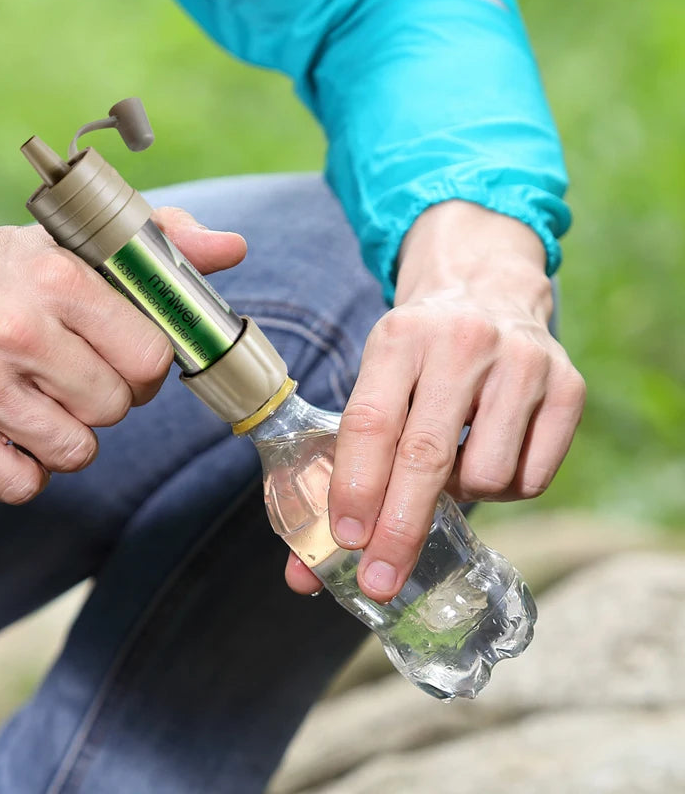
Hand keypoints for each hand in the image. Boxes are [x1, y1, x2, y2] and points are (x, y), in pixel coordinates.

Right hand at [0, 210, 244, 502]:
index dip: (147, 364)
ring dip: (71, 434)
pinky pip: (27, 485)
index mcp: (54, 280)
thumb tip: (233, 248)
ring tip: (41, 397)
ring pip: (78, 451)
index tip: (125, 355)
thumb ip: (157, 242)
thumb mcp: (68, 244)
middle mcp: (13, 333)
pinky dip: (31, 468)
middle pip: (117, 407)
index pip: (150, 355)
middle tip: (75, 373)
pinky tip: (13, 429)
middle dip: (108, 397)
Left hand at [285, 200, 584, 600]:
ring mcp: (522, 363)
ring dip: (460, 493)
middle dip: (399, 529)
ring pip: (486, 475)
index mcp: (399, 338)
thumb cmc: (420, 356)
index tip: (345, 543)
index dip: (355, 488)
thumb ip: (345, 466)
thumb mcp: (377, 381)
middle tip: (380, 579)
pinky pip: (532, 478)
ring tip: (451, 464)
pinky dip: (504, 487)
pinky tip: (489, 454)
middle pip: (427, 456)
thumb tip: (303, 574)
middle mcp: (462, 343)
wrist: (487, 291)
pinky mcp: (568, 387)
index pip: (371, 423)